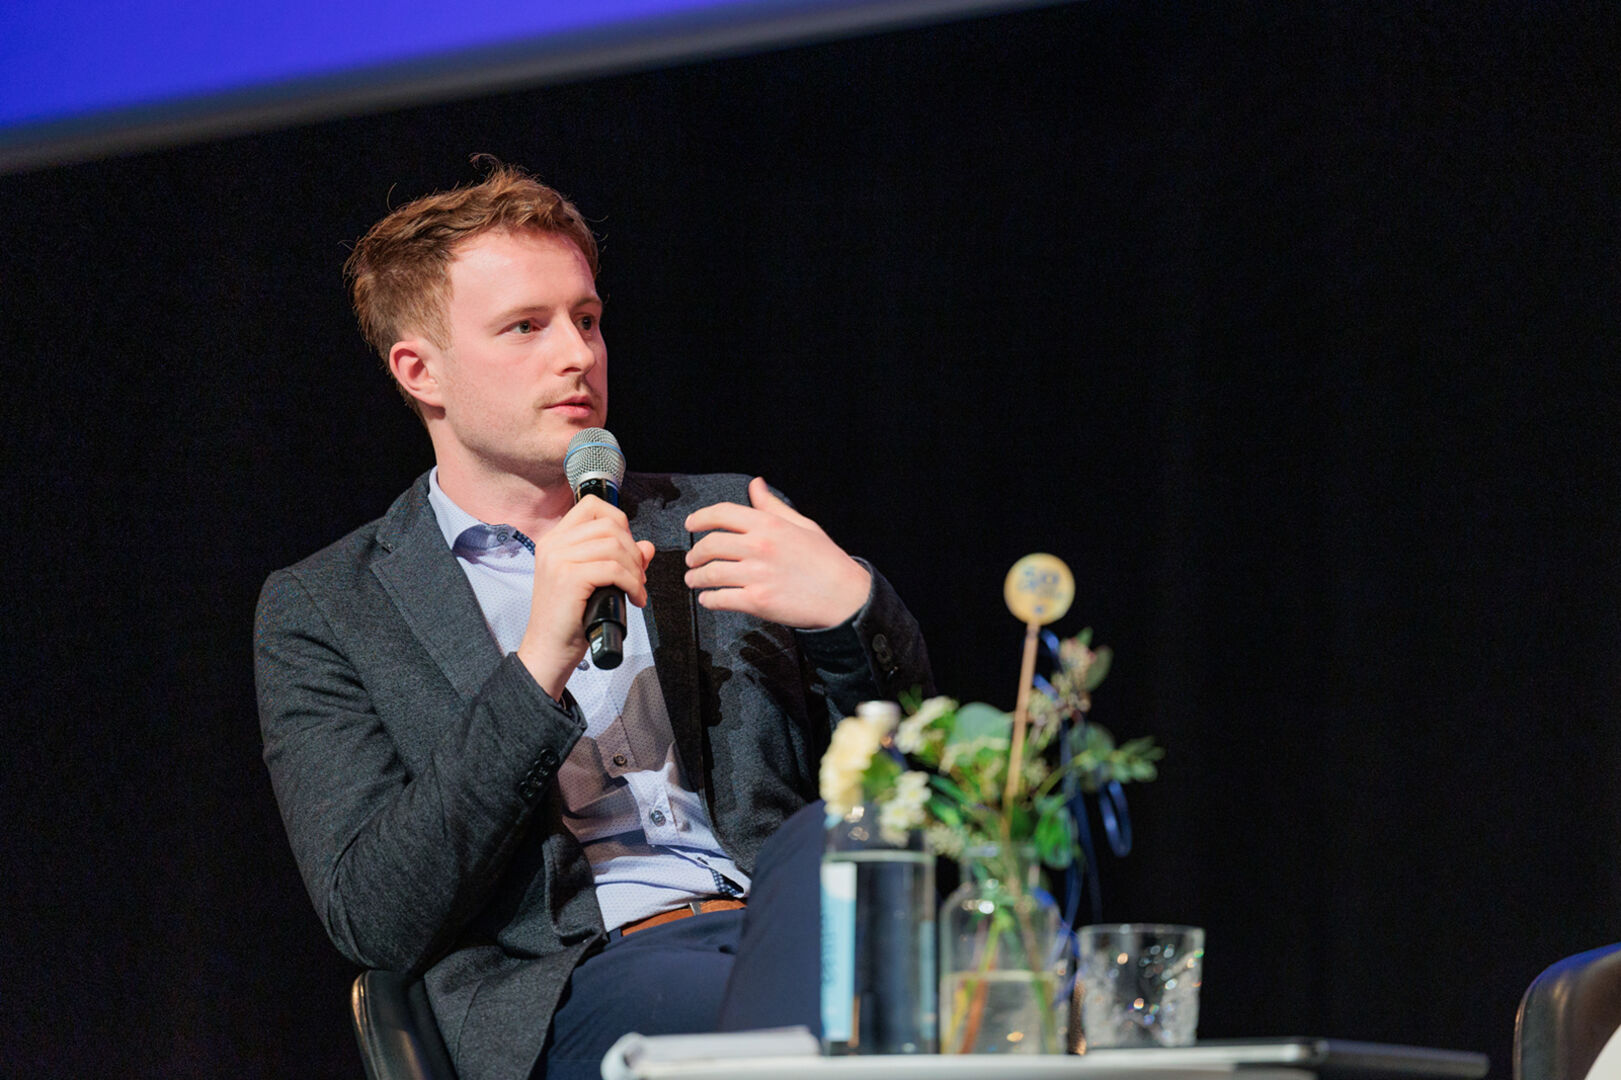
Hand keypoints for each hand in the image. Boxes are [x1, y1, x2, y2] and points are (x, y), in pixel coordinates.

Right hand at [517, 496, 655, 699]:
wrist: (550, 649)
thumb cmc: (570, 618)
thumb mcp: (596, 581)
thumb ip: (620, 560)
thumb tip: (647, 546)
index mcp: (555, 539)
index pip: (592, 506)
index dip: (619, 521)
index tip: (627, 548)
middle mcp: (553, 544)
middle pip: (609, 525)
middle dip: (633, 550)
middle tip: (638, 576)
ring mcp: (558, 559)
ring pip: (614, 546)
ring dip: (635, 569)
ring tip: (636, 589)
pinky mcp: (569, 577)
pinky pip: (614, 569)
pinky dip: (632, 583)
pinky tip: (634, 598)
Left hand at [683, 477, 871, 629]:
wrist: (845, 597)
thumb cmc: (827, 562)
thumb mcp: (802, 525)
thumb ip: (773, 506)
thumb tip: (756, 485)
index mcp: (769, 526)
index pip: (722, 513)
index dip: (700, 518)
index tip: (691, 524)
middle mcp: (759, 547)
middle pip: (710, 545)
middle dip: (695, 554)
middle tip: (692, 560)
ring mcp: (757, 575)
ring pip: (710, 573)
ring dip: (696, 578)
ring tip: (694, 580)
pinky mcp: (757, 602)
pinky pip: (720, 599)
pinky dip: (709, 600)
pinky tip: (708, 599)